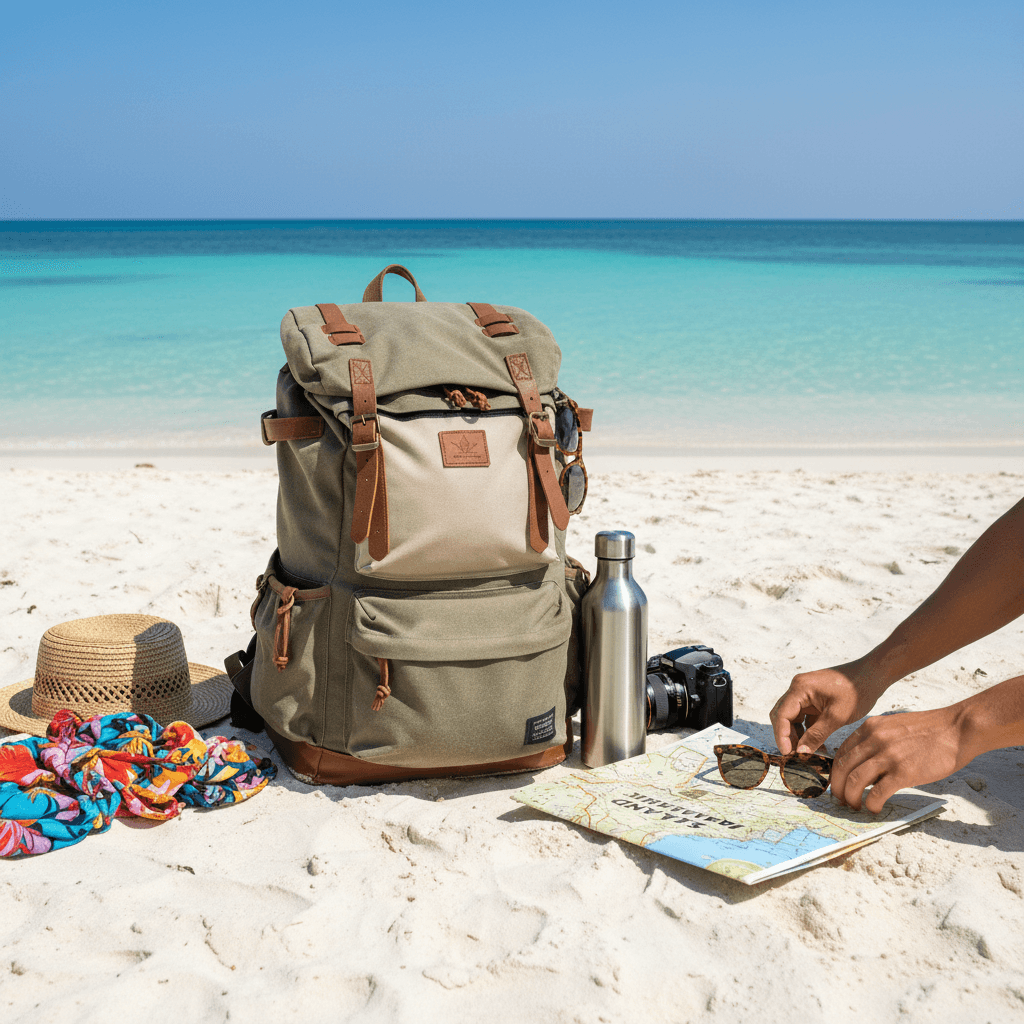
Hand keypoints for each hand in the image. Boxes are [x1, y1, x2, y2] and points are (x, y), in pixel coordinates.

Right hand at [770, 663, 884, 756]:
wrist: (873, 676)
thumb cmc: (857, 691)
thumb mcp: (837, 716)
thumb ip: (816, 734)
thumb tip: (801, 752)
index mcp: (801, 688)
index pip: (781, 714)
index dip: (781, 735)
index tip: (787, 754)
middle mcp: (799, 688)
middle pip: (782, 715)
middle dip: (786, 735)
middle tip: (794, 755)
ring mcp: (806, 692)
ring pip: (792, 716)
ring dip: (796, 733)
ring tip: (805, 751)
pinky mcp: (814, 698)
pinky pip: (803, 716)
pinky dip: (806, 729)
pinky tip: (814, 742)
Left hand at [830, 706, 966, 812]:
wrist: (957, 729)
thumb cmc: (929, 731)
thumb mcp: (893, 728)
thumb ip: (875, 742)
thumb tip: (863, 768)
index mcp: (870, 728)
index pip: (841, 752)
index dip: (835, 771)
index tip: (838, 783)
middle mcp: (874, 739)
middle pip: (843, 767)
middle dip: (837, 787)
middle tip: (841, 800)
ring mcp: (888, 755)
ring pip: (855, 781)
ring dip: (851, 797)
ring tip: (855, 806)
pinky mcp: (903, 772)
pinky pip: (877, 792)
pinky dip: (871, 804)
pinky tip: (874, 808)